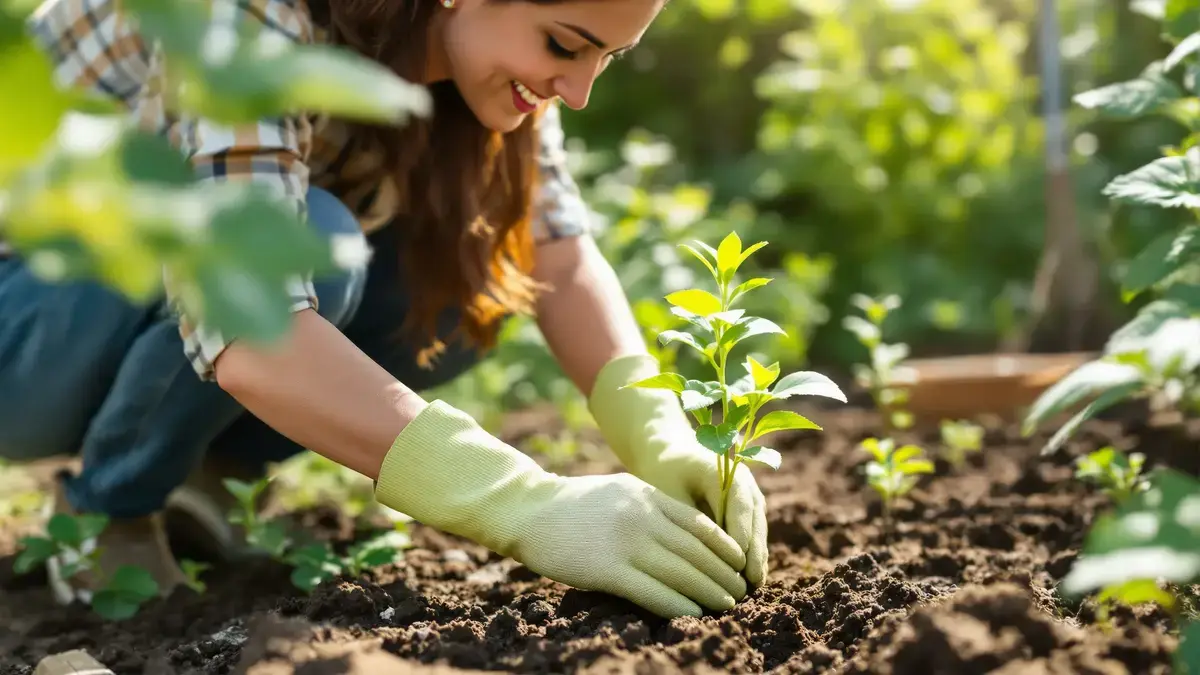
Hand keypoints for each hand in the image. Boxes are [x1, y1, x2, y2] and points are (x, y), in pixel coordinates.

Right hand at [373, 400, 745, 618]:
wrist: (527, 509)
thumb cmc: (572, 505)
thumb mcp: (618, 490)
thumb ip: (649, 506)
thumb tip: (682, 531)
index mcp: (646, 495)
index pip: (698, 524)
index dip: (723, 547)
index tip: (739, 563)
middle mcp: (641, 516)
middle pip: (696, 551)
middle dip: (722, 574)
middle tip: (740, 592)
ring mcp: (626, 542)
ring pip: (681, 572)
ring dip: (708, 592)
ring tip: (726, 606)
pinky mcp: (608, 569)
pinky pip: (652, 591)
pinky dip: (678, 605)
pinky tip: (692, 614)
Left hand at [628, 440, 768, 586]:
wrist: (669, 453)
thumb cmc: (663, 472)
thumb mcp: (670, 492)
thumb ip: (689, 520)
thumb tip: (702, 555)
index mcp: (723, 470)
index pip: (738, 504)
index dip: (740, 534)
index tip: (739, 563)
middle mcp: (743, 481)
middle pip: (754, 518)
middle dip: (754, 551)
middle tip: (751, 581)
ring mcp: (749, 493)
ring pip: (758, 527)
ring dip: (757, 555)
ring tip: (754, 585)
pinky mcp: (747, 507)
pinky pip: (753, 531)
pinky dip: (752, 553)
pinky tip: (750, 578)